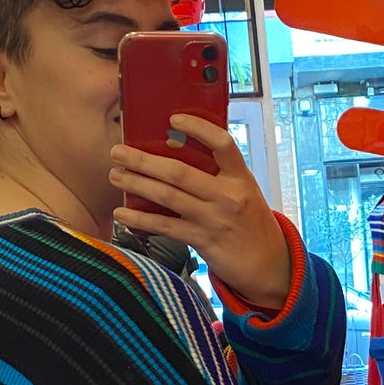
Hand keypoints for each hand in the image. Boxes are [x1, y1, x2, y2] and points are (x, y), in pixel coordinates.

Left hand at [111, 113, 291, 310]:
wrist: (268, 265)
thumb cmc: (251, 223)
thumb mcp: (244, 191)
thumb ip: (218, 174)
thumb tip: (174, 150)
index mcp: (240, 177)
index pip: (222, 144)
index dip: (198, 129)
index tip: (174, 119)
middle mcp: (228, 196)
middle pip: (180, 172)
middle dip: (144, 160)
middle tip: (118, 152)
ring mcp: (215, 220)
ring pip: (168, 197)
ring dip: (137, 184)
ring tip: (115, 175)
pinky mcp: (203, 241)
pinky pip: (166, 227)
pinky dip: (141, 219)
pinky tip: (123, 213)